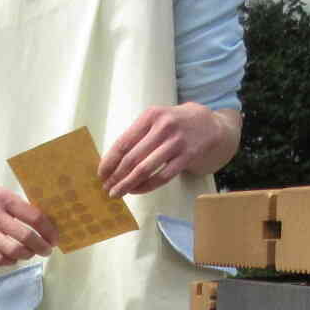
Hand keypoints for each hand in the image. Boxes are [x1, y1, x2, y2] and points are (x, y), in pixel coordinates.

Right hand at [0, 177, 60, 265]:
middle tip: (47, 250)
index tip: (54, 238)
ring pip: (12, 251)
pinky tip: (14, 258)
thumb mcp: (2, 194)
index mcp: (4, 199)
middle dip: (41, 247)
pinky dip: (10, 261)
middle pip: (25, 237)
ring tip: (30, 253)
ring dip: (27, 255)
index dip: (48, 231)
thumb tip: (44, 225)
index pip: (34, 217)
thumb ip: (20, 207)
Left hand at [98, 104, 240, 196]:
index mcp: (150, 116)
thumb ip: (137, 135)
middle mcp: (163, 127)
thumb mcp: (156, 120)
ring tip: (117, 193)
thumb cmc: (174, 124)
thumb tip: (111, 161)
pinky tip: (136, 191)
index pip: (123, 142)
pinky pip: (162, 177)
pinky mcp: (187, 157)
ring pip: (145, 169)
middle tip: (106, 188)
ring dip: (128, 184)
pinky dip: (146, 186)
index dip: (110, 161)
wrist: (209, 124)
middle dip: (116, 176)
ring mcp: (176, 143)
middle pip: (132, 158)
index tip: (100, 174)